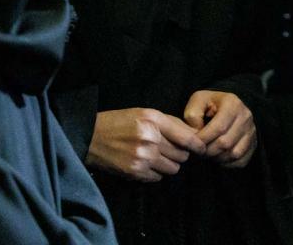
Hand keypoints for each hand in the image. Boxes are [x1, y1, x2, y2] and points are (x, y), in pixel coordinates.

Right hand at [86, 108, 205, 181]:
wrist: (91, 137)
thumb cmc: (120, 122)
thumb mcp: (144, 113)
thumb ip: (170, 123)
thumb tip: (193, 135)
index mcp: (153, 120)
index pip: (187, 138)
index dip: (198, 145)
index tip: (201, 148)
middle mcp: (149, 139)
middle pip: (182, 155)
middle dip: (180, 153)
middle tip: (171, 149)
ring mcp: (142, 157)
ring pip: (173, 168)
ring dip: (169, 164)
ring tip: (158, 156)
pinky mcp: (135, 172)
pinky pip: (158, 178)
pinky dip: (156, 172)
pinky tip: (146, 163)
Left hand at [183, 90, 257, 168]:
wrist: (226, 107)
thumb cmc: (210, 104)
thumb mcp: (198, 101)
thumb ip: (193, 115)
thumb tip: (197, 134)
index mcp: (232, 104)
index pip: (219, 128)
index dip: (203, 139)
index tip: (193, 143)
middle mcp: (245, 116)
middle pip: (226, 143)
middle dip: (208, 150)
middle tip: (198, 150)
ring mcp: (251, 131)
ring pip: (234, 153)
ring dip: (217, 158)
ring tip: (207, 153)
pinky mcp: (253, 143)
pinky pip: (241, 161)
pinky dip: (227, 163)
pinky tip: (218, 156)